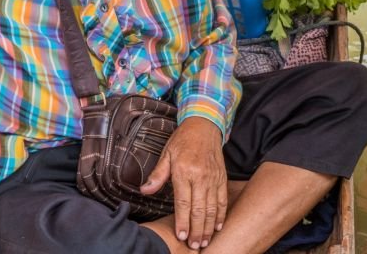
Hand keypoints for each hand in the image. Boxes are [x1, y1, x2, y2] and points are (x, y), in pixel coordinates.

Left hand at [141, 117, 226, 249]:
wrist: (204, 125)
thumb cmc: (183, 140)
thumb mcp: (166, 154)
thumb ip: (157, 175)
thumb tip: (144, 190)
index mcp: (184, 171)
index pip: (183, 202)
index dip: (183, 221)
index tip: (182, 236)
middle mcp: (200, 176)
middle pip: (199, 209)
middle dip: (197, 230)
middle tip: (195, 246)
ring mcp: (213, 178)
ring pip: (212, 207)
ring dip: (209, 227)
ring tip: (205, 241)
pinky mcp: (221, 177)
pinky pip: (222, 199)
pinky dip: (221, 214)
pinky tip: (218, 226)